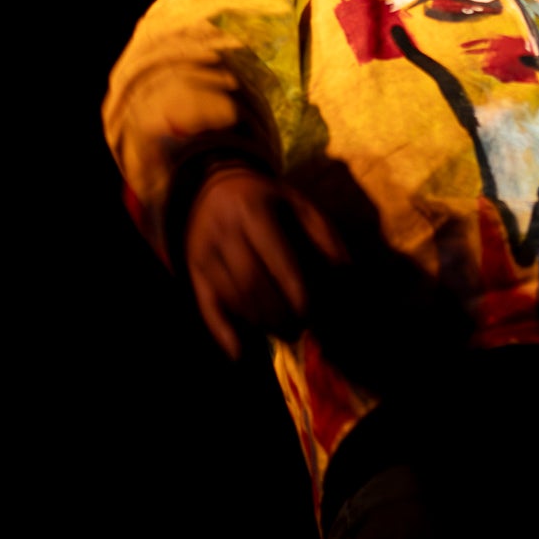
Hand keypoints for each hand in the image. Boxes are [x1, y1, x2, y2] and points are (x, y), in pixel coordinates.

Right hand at [184, 164, 347, 358]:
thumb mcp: (299, 203)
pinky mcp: (193, 269)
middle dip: (277, 311)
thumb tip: (345, 268)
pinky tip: (239, 353)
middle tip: (299, 328)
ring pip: (230, 297)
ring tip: (282, 332)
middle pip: (251, 282)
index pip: (274, 257)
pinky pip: (205, 304)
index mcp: (255, 212)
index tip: (310, 310)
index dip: (293, 288)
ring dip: (258, 322)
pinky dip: (221, 332)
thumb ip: (322, 233)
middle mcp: (225, 232)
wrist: (216, 185)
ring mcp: (204, 252)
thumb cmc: (268, 198)